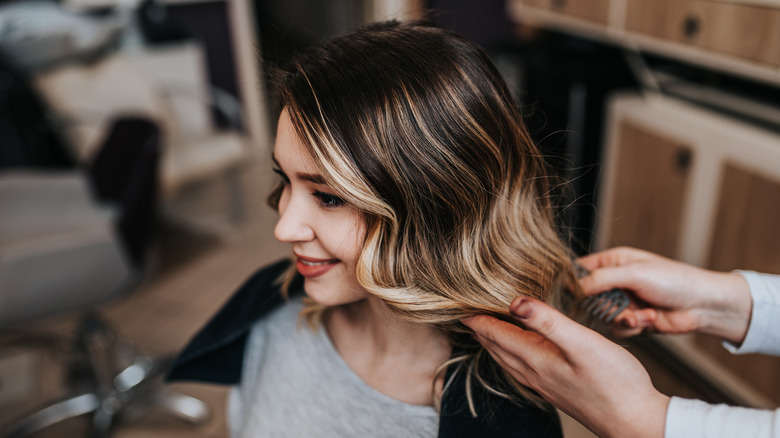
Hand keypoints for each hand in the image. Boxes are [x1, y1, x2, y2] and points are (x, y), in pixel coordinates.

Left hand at [463, 298, 669, 437]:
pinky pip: (520, 367)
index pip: (494, 333)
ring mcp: (542, 383)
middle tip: (464, 309)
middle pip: (495, 345)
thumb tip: (515, 301)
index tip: (457, 301)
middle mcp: (533, 372)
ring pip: (506, 358)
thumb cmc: (615, 383)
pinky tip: (518, 350)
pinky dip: (510, 352)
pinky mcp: (555, 389)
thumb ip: (548, 321)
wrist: (635, 422)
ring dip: (492, 340)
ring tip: (483, 327)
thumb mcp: (582, 343)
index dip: (475, 316)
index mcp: (535, 357)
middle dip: (478, 327)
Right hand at [578, 247, 751, 343]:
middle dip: (602, 306)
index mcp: (613, 262)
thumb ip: (601, 279)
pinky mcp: (633, 320)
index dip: (572, 283)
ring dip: (621, 318)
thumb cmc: (675, 280)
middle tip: (616, 307)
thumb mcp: (634, 273)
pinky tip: (649, 319)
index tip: (571, 295)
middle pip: (588, 297)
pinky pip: (617, 329)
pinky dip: (632, 327)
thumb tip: (574, 287)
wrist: (704, 306)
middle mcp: (615, 281)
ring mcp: (624, 302)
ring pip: (602, 316)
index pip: (580, 270)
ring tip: (639, 315)